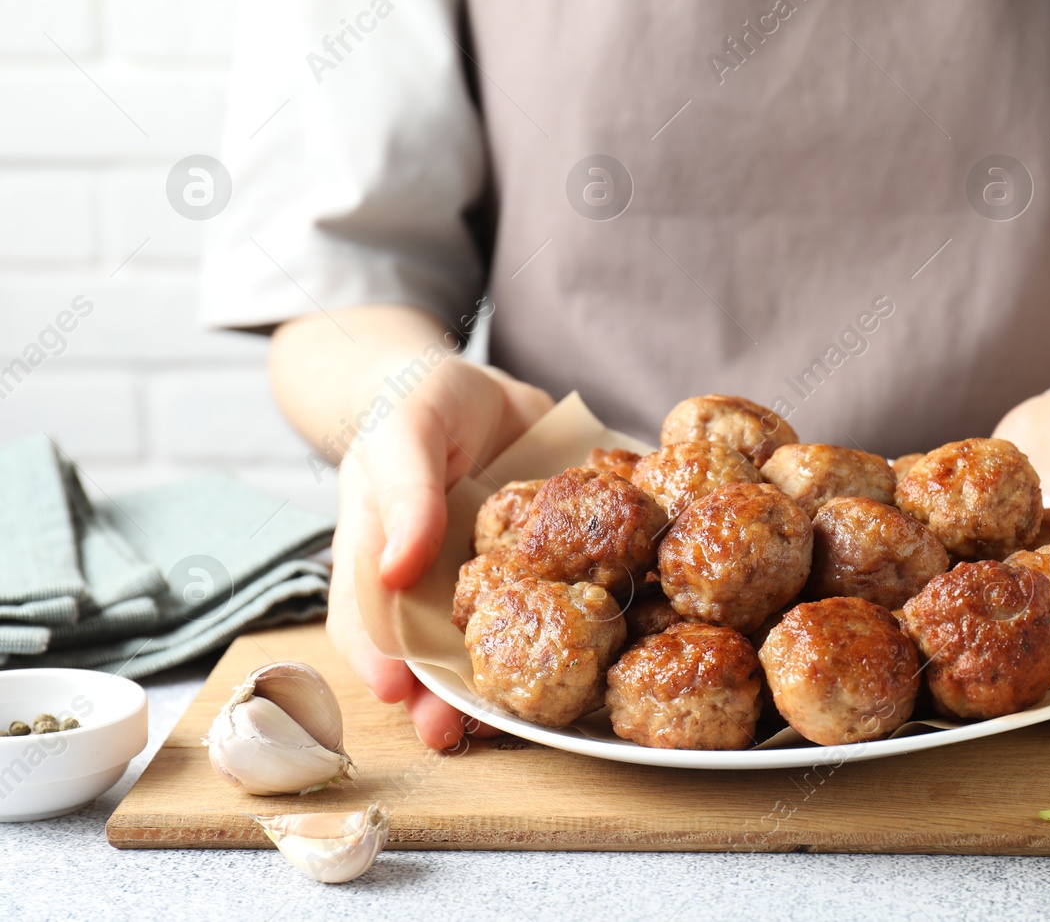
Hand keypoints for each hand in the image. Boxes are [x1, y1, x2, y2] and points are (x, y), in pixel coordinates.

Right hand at [326, 357, 553, 748]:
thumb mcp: (406, 435)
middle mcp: (439, 585)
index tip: (393, 691)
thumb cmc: (419, 407)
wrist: (480, 389)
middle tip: (452, 734)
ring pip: (499, 645)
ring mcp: (494, 583)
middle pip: (434, 654)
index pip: (371, 621)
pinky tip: (603, 655)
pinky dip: (582, 632)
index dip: (378, 659)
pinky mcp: (549, 569)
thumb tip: (398, 567)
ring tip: (523, 723)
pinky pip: (565, 602)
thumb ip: (405, 495)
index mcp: (388, 559)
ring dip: (509, 687)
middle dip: (442, 699)